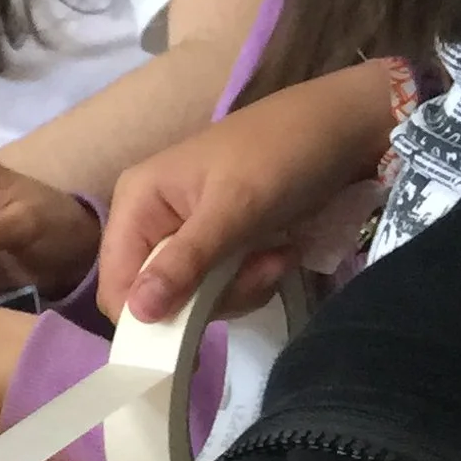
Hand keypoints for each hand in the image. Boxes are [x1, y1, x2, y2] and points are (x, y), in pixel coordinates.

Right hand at [96, 64, 399, 322]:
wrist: (344, 127)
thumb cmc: (283, 153)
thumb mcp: (234, 208)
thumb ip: (184, 262)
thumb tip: (137, 313)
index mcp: (138, 200)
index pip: (117, 285)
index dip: (146, 318)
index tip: (192, 334)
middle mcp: (152, 219)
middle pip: (157, 299)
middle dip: (211, 298)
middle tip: (259, 273)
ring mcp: (186, 232)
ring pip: (192, 300)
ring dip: (241, 289)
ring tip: (276, 257)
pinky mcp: (217, 242)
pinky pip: (219, 288)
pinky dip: (252, 279)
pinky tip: (278, 251)